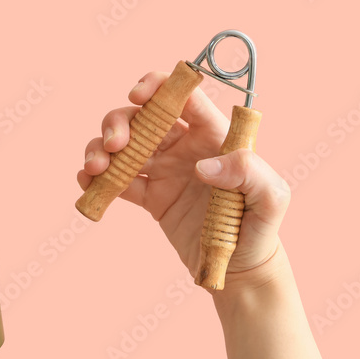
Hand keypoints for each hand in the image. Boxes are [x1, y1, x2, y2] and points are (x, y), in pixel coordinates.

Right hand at [77, 71, 291, 288]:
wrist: (240, 271)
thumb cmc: (261, 229)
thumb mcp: (271, 198)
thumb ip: (248, 172)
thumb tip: (206, 165)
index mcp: (214, 135)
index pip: (184, 97)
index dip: (158, 86)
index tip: (138, 96)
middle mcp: (186, 147)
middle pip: (144, 117)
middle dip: (120, 122)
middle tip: (114, 146)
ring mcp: (165, 171)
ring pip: (125, 145)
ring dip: (101, 148)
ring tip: (95, 168)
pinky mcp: (151, 197)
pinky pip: (119, 181)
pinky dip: (98, 178)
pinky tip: (88, 183)